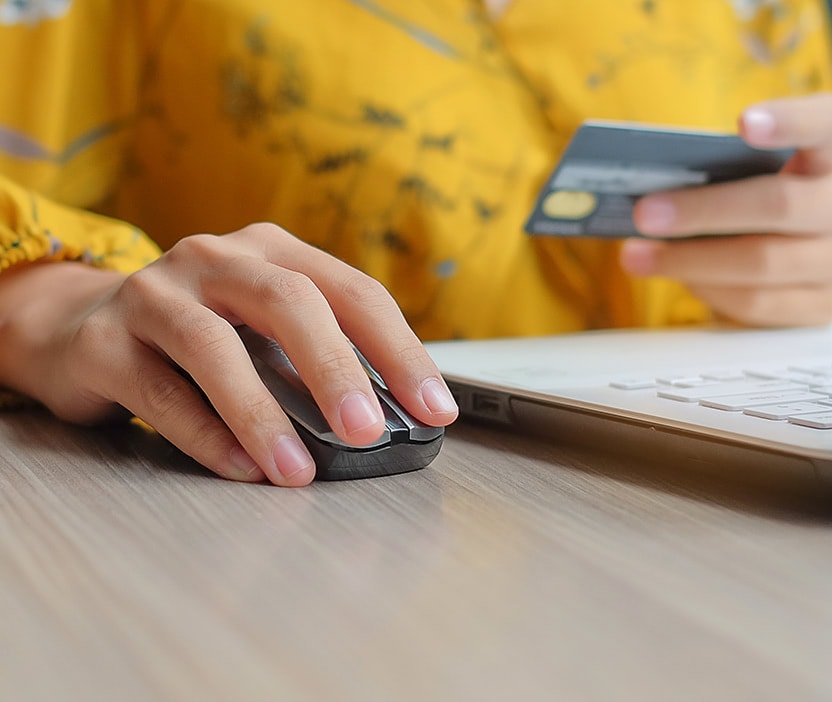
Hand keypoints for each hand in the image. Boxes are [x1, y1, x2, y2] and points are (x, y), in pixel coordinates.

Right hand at [0, 223, 457, 485]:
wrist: (78, 326)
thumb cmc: (195, 334)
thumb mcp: (263, 330)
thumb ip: (314, 359)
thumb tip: (384, 420)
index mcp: (272, 253)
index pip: (353, 292)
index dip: (399, 351)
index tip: (435, 408)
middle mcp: (216, 259)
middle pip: (289, 301)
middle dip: (336, 368)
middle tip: (368, 431)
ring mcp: (155, 293)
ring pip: (214, 346)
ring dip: (263, 414)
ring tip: (299, 470)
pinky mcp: (103, 341)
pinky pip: (159, 390)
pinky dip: (204, 434)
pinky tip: (240, 467)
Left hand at [621, 92, 831, 326]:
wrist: (824, 247)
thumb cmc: (782, 194)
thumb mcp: (776, 169)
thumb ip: (740, 167)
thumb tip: (660, 188)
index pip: (825, 126)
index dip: (790, 123)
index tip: (744, 123)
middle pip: (778, 205)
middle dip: (703, 210)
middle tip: (644, 212)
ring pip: (760, 263)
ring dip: (686, 260)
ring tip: (635, 254)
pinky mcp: (823, 306)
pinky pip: (757, 303)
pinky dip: (709, 289)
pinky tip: (678, 276)